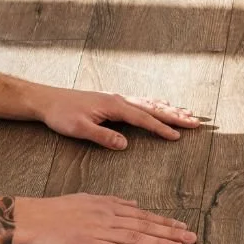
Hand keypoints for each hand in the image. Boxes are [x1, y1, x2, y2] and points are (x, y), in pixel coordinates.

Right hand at [14, 194, 196, 243]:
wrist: (31, 217)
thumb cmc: (57, 209)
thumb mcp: (88, 198)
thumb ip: (113, 202)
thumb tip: (135, 204)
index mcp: (108, 206)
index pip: (143, 215)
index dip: (165, 222)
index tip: (183, 227)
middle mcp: (107, 216)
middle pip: (144, 226)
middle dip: (170, 233)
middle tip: (192, 239)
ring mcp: (97, 231)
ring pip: (134, 237)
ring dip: (159, 243)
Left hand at [36, 88, 200, 148]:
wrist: (47, 101)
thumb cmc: (61, 115)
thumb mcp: (79, 129)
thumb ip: (103, 136)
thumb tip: (125, 144)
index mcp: (114, 106)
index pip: (143, 119)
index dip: (161, 128)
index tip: (178, 135)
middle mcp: (118, 100)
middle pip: (153, 108)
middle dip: (175, 116)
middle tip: (196, 122)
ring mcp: (116, 99)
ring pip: (149, 103)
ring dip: (169, 109)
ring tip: (187, 114)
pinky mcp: (111, 101)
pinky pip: (140, 102)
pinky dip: (155, 105)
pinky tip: (160, 106)